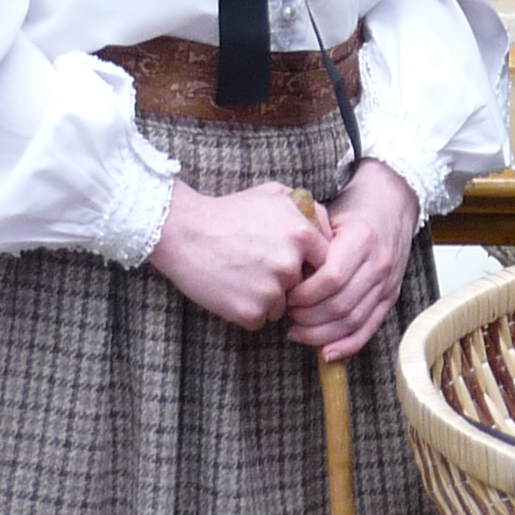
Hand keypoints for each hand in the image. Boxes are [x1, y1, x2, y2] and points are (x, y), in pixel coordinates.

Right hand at [148, 180, 327, 330]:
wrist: (183, 231)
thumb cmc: (229, 211)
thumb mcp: (274, 195)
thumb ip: (308, 210)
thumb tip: (330, 230)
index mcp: (301, 234)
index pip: (327, 263)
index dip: (310, 265)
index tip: (293, 262)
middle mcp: (290, 264)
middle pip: (303, 287)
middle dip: (287, 282)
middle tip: (259, 267)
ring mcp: (270, 290)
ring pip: (282, 307)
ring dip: (268, 298)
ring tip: (242, 276)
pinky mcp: (249, 311)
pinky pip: (260, 319)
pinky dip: (248, 310)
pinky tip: (232, 289)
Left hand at [289, 160, 420, 359]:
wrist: (392, 202)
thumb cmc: (354, 209)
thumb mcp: (329, 214)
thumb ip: (311, 242)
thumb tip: (283, 272)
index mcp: (362, 239)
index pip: (331, 279)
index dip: (304, 294)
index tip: (285, 294)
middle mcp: (379, 263)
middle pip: (341, 305)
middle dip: (308, 317)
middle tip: (287, 314)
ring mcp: (389, 282)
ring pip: (353, 321)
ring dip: (322, 333)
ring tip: (298, 331)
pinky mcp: (392, 296)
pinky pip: (370, 328)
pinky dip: (348, 345)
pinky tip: (326, 351)